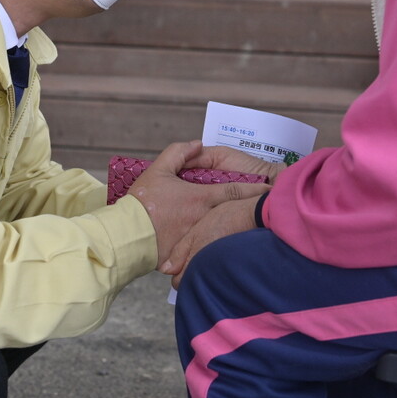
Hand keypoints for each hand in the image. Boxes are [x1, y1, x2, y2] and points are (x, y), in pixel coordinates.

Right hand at [128, 140, 268, 268]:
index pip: (235, 191)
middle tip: (259, 207)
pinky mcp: (189, 253)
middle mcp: (205, 219)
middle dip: (247, 210)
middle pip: (232, 213)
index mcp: (201, 198)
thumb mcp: (158, 169)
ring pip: (220, 231)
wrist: (126, 235)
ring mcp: (199, 237)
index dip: (254, 189)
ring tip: (241, 226)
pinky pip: (205, 247)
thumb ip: (179, 152)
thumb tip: (197, 144)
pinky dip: (212, 243)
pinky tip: (216, 243)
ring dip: (231, 228)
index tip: (270, 189)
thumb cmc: (142, 202)